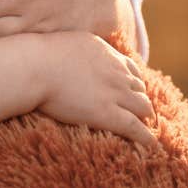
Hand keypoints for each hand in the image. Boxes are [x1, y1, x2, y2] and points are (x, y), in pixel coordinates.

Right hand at [30, 31, 157, 147]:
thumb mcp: (66, 42)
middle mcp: (116, 72)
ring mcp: (114, 93)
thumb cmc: (39, 56)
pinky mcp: (108, 114)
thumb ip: (80, 48)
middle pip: (140, 89)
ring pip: (143, 107)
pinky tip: (152, 145)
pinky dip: (147, 137)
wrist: (35, 67)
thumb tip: (74, 50)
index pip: (131, 70)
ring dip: (145, 117)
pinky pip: (135, 127)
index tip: (130, 93)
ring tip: (145, 128)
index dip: (133, 84)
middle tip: (139, 114)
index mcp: (107, 53)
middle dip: (141, 101)